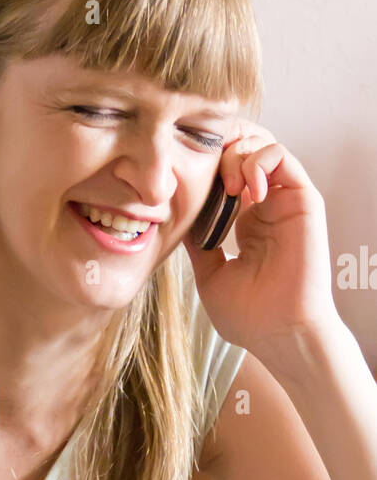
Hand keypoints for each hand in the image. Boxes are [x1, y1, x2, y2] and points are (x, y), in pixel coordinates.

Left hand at [181, 120, 338, 358]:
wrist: (279, 333)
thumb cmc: (249, 316)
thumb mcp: (209, 274)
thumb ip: (198, 242)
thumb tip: (176, 217)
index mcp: (245, 221)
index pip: (225, 173)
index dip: (205, 166)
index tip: (183, 179)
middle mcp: (266, 206)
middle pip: (243, 151)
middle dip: (220, 148)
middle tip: (203, 170)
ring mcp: (284, 202)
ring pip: (261, 146)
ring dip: (237, 155)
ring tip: (227, 186)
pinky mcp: (302, 200)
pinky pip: (282, 157)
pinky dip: (259, 160)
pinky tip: (245, 188)